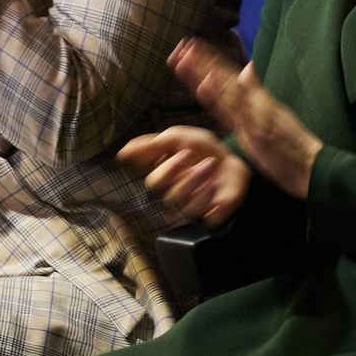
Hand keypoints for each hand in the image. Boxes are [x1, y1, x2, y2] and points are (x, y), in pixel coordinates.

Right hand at [117, 124, 250, 226]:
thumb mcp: (177, 138)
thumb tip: (122, 153)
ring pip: (188, 206)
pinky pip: (207, 217)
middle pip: (169, 197)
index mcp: (166, 178)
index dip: (167, 170)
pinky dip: (212, 201)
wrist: (233, 158)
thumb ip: (151, 145)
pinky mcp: (211, 215)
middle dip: (182, 176)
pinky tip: (216, 186)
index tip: (182, 152)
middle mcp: (176, 194)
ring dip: (199, 182)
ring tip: (211, 165)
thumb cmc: (202, 149)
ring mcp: (193, 205)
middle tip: (192, 156)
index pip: (154, 183)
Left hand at [168, 38, 321, 199]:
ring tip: (184, 55)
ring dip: (204, 71)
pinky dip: (219, 97)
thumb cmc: (293, 148)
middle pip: (224, 78)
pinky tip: (204, 84)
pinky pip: (234, 112)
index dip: (210, 62)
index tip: (192, 48)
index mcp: (256, 100)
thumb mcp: (273, 114)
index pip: (229, 77)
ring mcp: (255, 114)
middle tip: (181, 44)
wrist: (314, 167)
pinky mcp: (255, 130)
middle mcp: (255, 102)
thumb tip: (247, 68)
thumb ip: (257, 93)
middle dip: (202, 61)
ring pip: (225, 89)